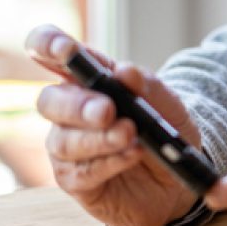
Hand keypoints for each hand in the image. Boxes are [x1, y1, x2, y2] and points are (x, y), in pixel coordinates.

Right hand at [25, 24, 200, 225]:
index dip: (47, 44)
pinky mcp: (75, 181)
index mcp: (86, 79)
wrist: (179, 176)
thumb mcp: (167, 103)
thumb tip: (124, 72)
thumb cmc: (165, 129)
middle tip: (107, 110)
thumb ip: (147, 85)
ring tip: (130, 135)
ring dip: (99, 138)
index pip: (50, 52)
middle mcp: (69, 110)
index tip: (64, 49)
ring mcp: (67, 148)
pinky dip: (108, 162)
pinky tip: (131, 155)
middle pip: (50, 101)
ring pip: (64, 141)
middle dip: (78, 105)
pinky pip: (80, 173)